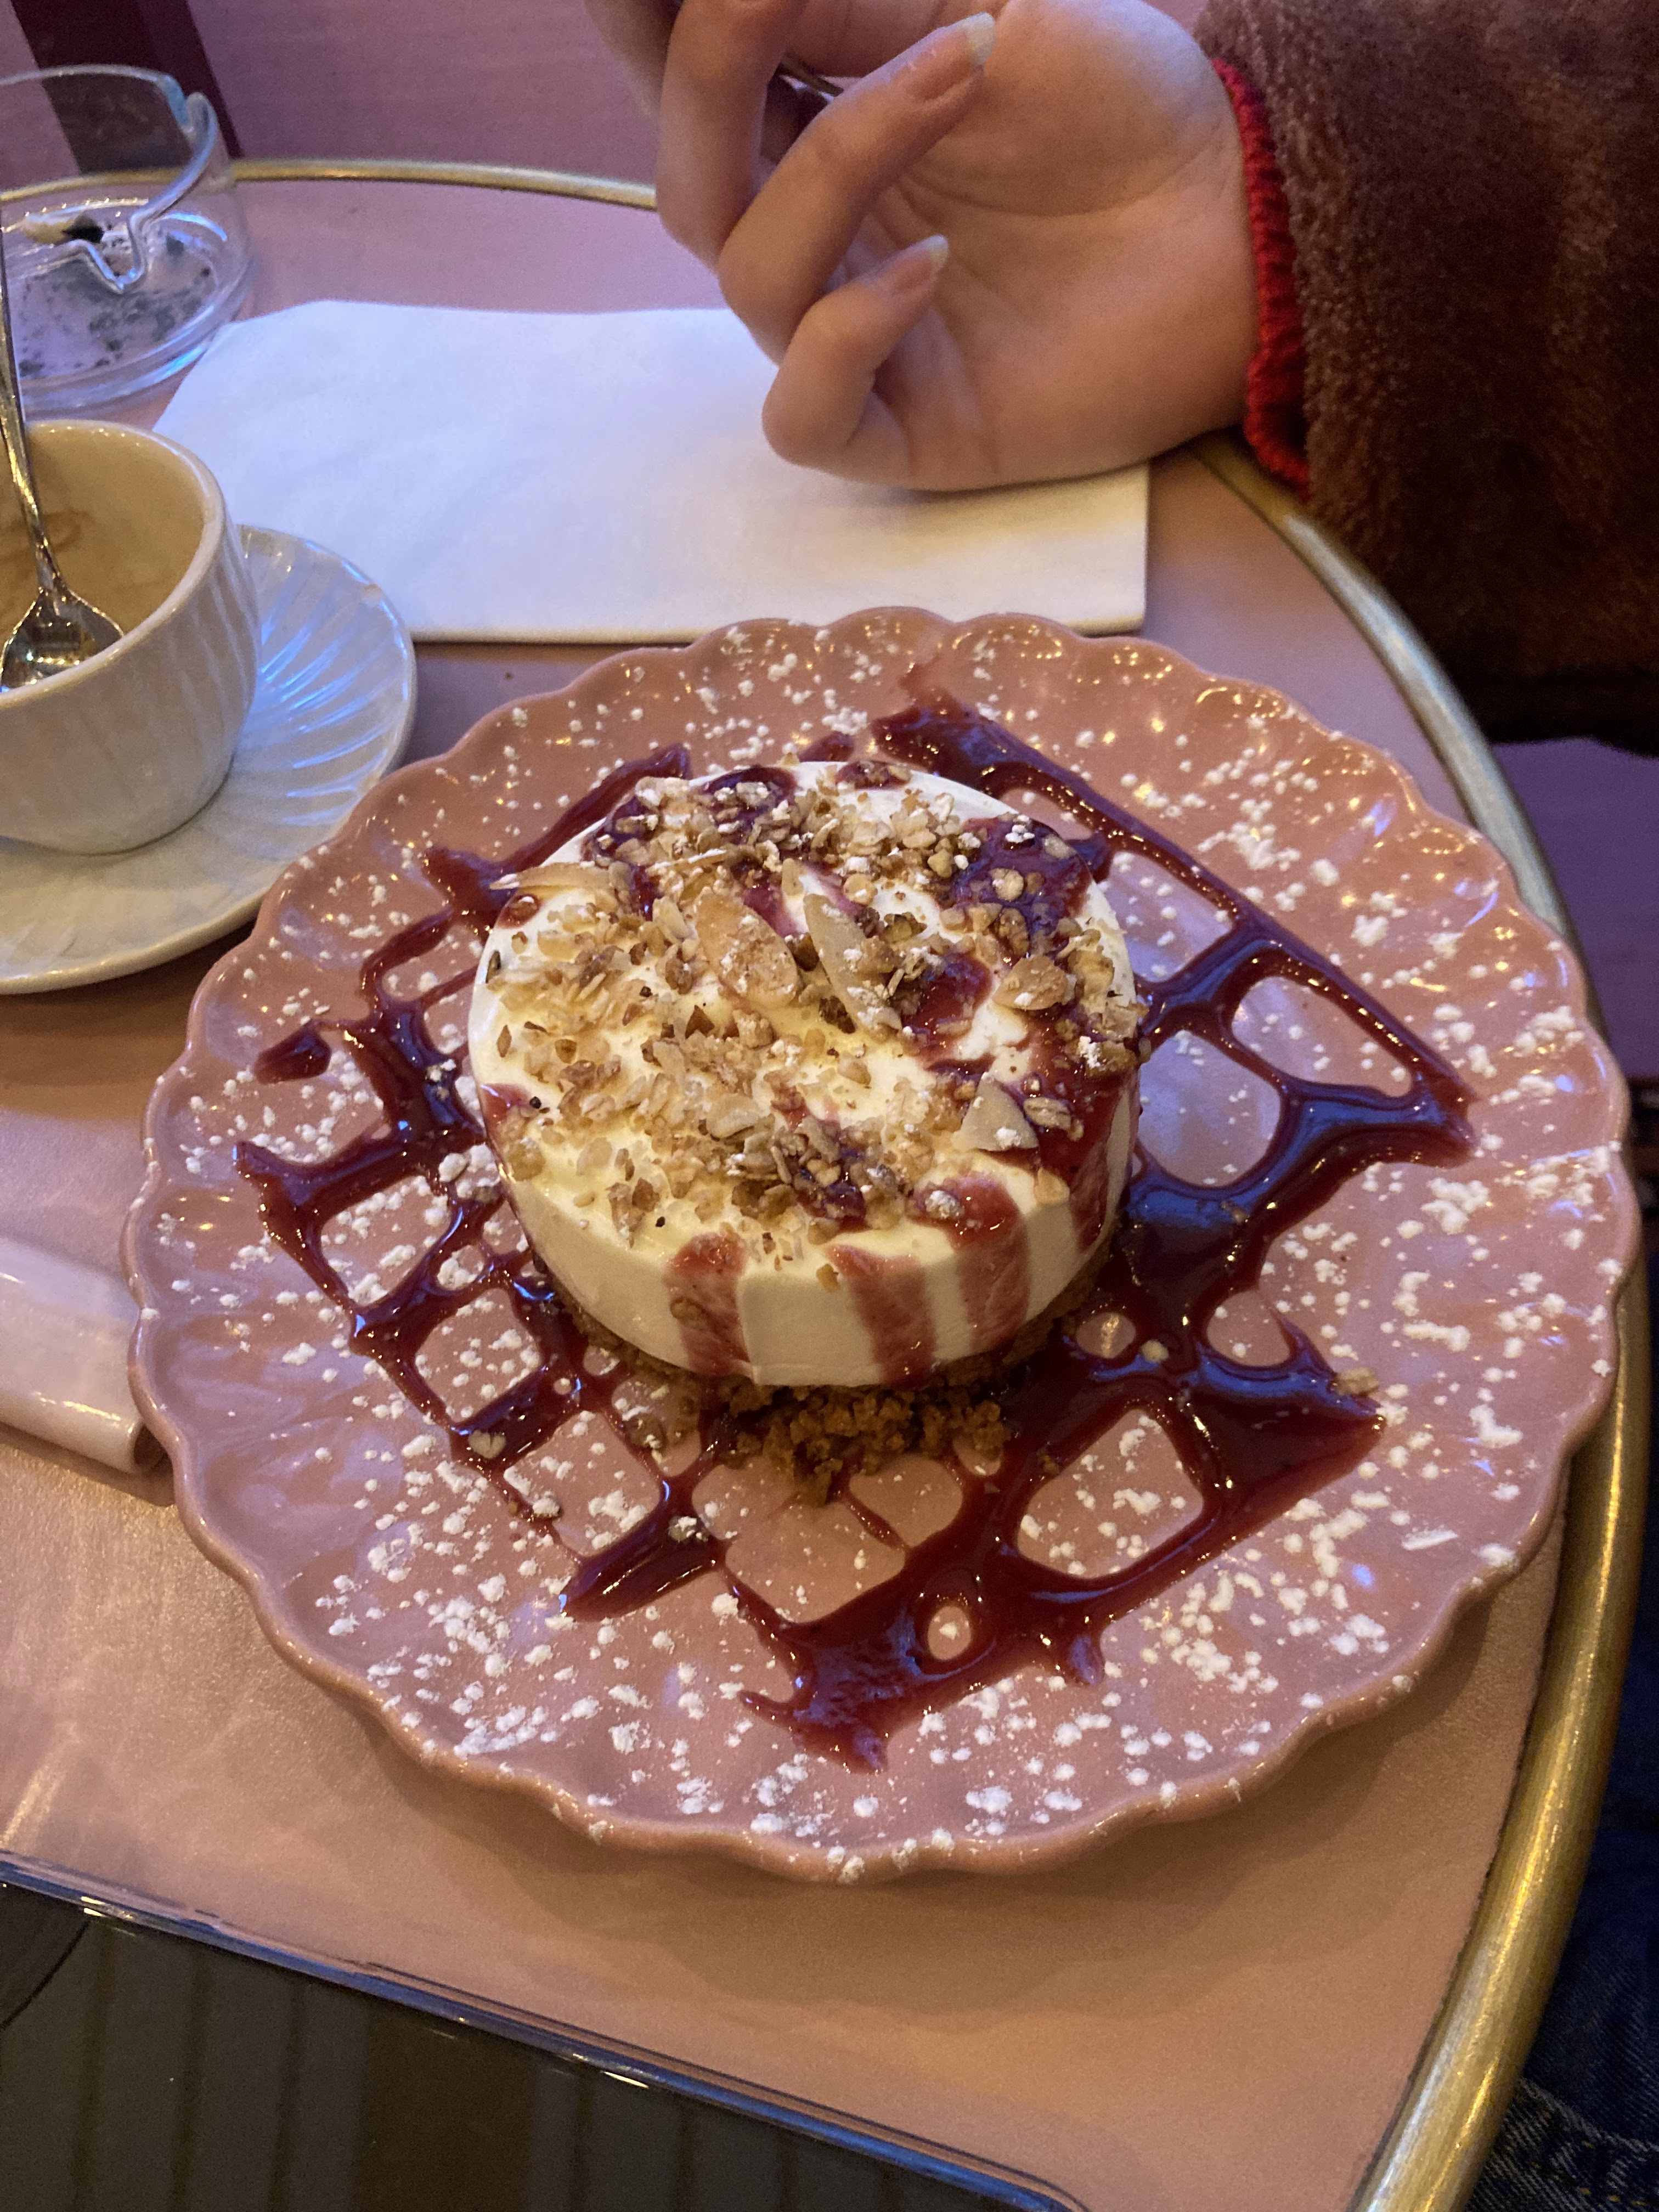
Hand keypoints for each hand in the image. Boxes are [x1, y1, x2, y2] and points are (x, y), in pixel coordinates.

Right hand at [584, 0, 1256, 489]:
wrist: (1234, 218)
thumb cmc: (1118, 105)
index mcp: (806, 126)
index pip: (676, 85)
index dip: (647, 31)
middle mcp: (813, 237)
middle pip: (687, 182)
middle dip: (713, 77)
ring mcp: (848, 338)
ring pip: (749, 275)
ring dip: (831, 168)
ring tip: (954, 82)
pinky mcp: (897, 430)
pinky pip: (804, 412)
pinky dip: (844, 334)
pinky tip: (932, 265)